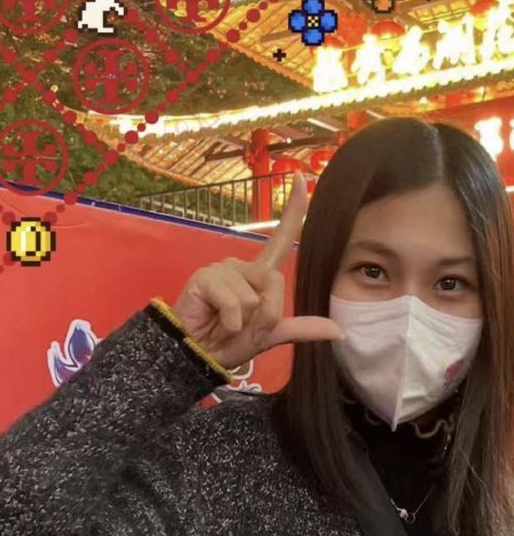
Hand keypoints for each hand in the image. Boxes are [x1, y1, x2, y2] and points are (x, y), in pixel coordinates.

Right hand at [172, 172, 344, 370]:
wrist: (197, 358)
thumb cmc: (228, 343)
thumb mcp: (270, 336)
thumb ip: (302, 329)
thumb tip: (339, 331)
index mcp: (259, 275)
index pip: (281, 238)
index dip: (294, 210)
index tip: (302, 178)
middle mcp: (242, 266)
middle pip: (275, 281)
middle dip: (265, 314)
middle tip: (241, 327)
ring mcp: (222, 269)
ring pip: (254, 296)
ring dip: (244, 321)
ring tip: (224, 324)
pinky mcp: (205, 277)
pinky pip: (234, 301)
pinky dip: (230, 321)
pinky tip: (215, 322)